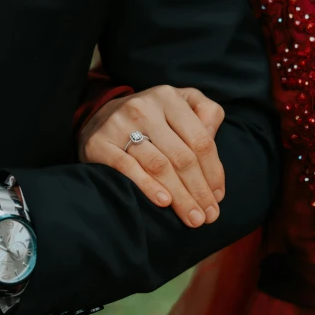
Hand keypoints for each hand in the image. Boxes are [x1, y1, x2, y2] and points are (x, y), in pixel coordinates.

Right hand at [79, 85, 225, 227]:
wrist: (97, 117)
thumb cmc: (149, 118)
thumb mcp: (179, 106)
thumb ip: (205, 117)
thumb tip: (216, 159)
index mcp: (168, 97)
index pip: (200, 139)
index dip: (213, 171)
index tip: (218, 197)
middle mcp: (144, 107)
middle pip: (181, 156)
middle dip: (198, 190)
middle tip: (208, 216)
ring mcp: (119, 124)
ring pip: (158, 165)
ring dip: (180, 196)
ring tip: (192, 217)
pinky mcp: (99, 142)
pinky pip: (127, 168)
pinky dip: (148, 186)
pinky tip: (164, 202)